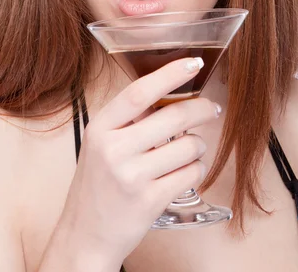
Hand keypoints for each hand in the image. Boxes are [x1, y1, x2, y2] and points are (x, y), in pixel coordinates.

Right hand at [60, 57, 219, 266]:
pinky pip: (191, 173)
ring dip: (199, 145)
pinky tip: (185, 171)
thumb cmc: (98, 183)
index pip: (140, 92)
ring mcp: (132, 177)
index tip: (193, 63)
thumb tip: (172, 92)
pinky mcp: (150, 201)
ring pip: (189, 146)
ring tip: (191, 149)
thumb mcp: (101, 143)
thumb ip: (129, 119)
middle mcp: (114, 149)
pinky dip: (196, 169)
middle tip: (211, 107)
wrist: (85, 234)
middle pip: (174, 117)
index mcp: (101, 128)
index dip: (170, 74)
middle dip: (202, 109)